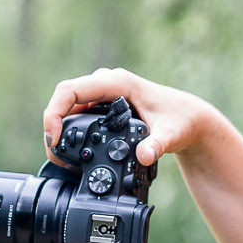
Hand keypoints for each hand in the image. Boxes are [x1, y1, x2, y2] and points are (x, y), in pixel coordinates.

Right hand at [42, 68, 212, 168]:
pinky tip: (70, 151)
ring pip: (68, 107)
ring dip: (60, 130)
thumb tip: (145, 155)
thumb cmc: (181, 121)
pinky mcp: (103, 105)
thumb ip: (158, 145)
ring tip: (61, 158)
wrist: (189, 119)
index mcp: (118, 83)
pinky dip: (69, 131)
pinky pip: (77, 113)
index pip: (71, 90)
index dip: (55, 113)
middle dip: (53, 126)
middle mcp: (107, 84)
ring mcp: (104, 94)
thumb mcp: (171, 134)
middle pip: (64, 99)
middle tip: (55, 156)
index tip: (54, 139)